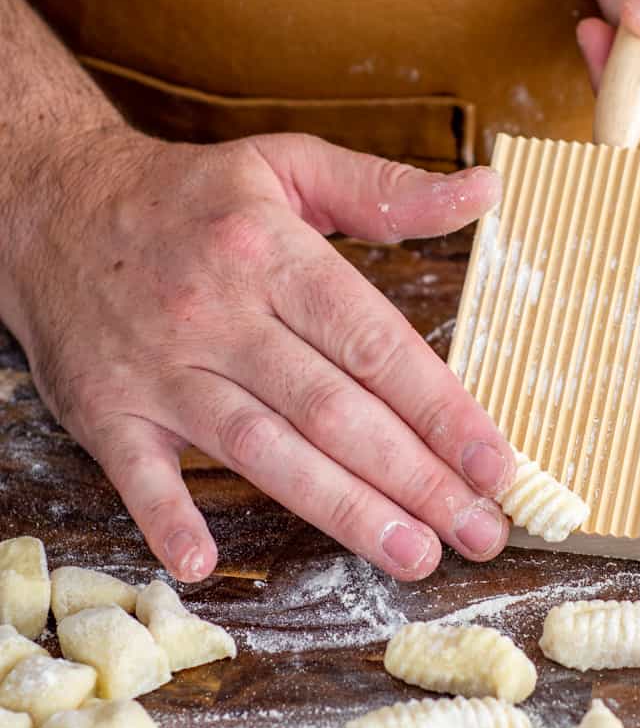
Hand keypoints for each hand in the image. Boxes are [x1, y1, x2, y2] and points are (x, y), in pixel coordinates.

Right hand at [2, 126, 514, 582]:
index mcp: (273, 253)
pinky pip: (136, 471)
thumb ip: (386, 189)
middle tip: (480, 531)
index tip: (496, 464)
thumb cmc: (190, 195)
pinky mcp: (106, 408)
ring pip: (261, 448)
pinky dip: (166, 516)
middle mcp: (220, 312)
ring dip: (339, 508)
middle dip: (415, 478)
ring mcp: (160, 366)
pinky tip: (205, 562)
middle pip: (332, 410)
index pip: (374, 343)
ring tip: (413, 555)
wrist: (54, 203)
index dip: (441, 409)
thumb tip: (486, 191)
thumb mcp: (288, 166)